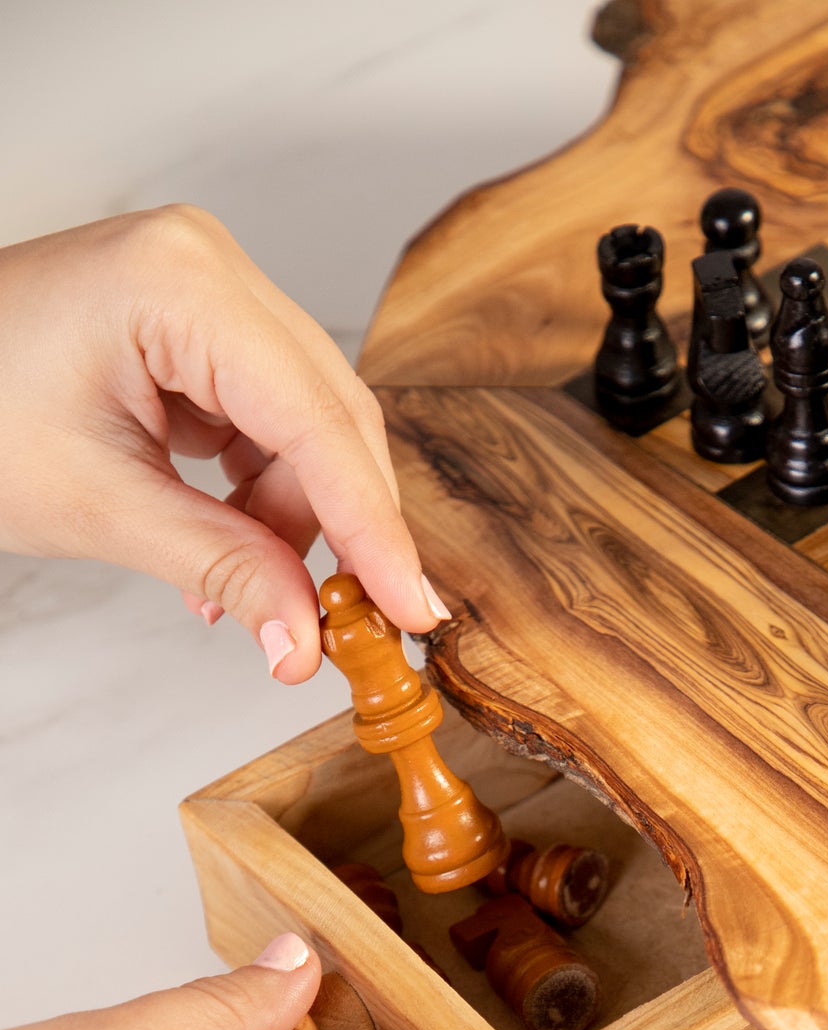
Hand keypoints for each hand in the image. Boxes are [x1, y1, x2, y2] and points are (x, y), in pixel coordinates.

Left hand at [0, 206, 447, 681]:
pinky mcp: (207, 325)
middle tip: (358, 620)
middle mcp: (213, 267)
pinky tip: (233, 537)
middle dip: (340, 527)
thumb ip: (221, 568)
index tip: (412, 609)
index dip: (372, 528)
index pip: (316, 422)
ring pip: (313, 427)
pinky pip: (276, 421)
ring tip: (246, 583)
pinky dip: (266, 491)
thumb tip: (306, 644)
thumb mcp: (96, 504)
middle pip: (332, 418)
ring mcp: (213, 291)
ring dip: (296, 517)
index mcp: (180, 285)